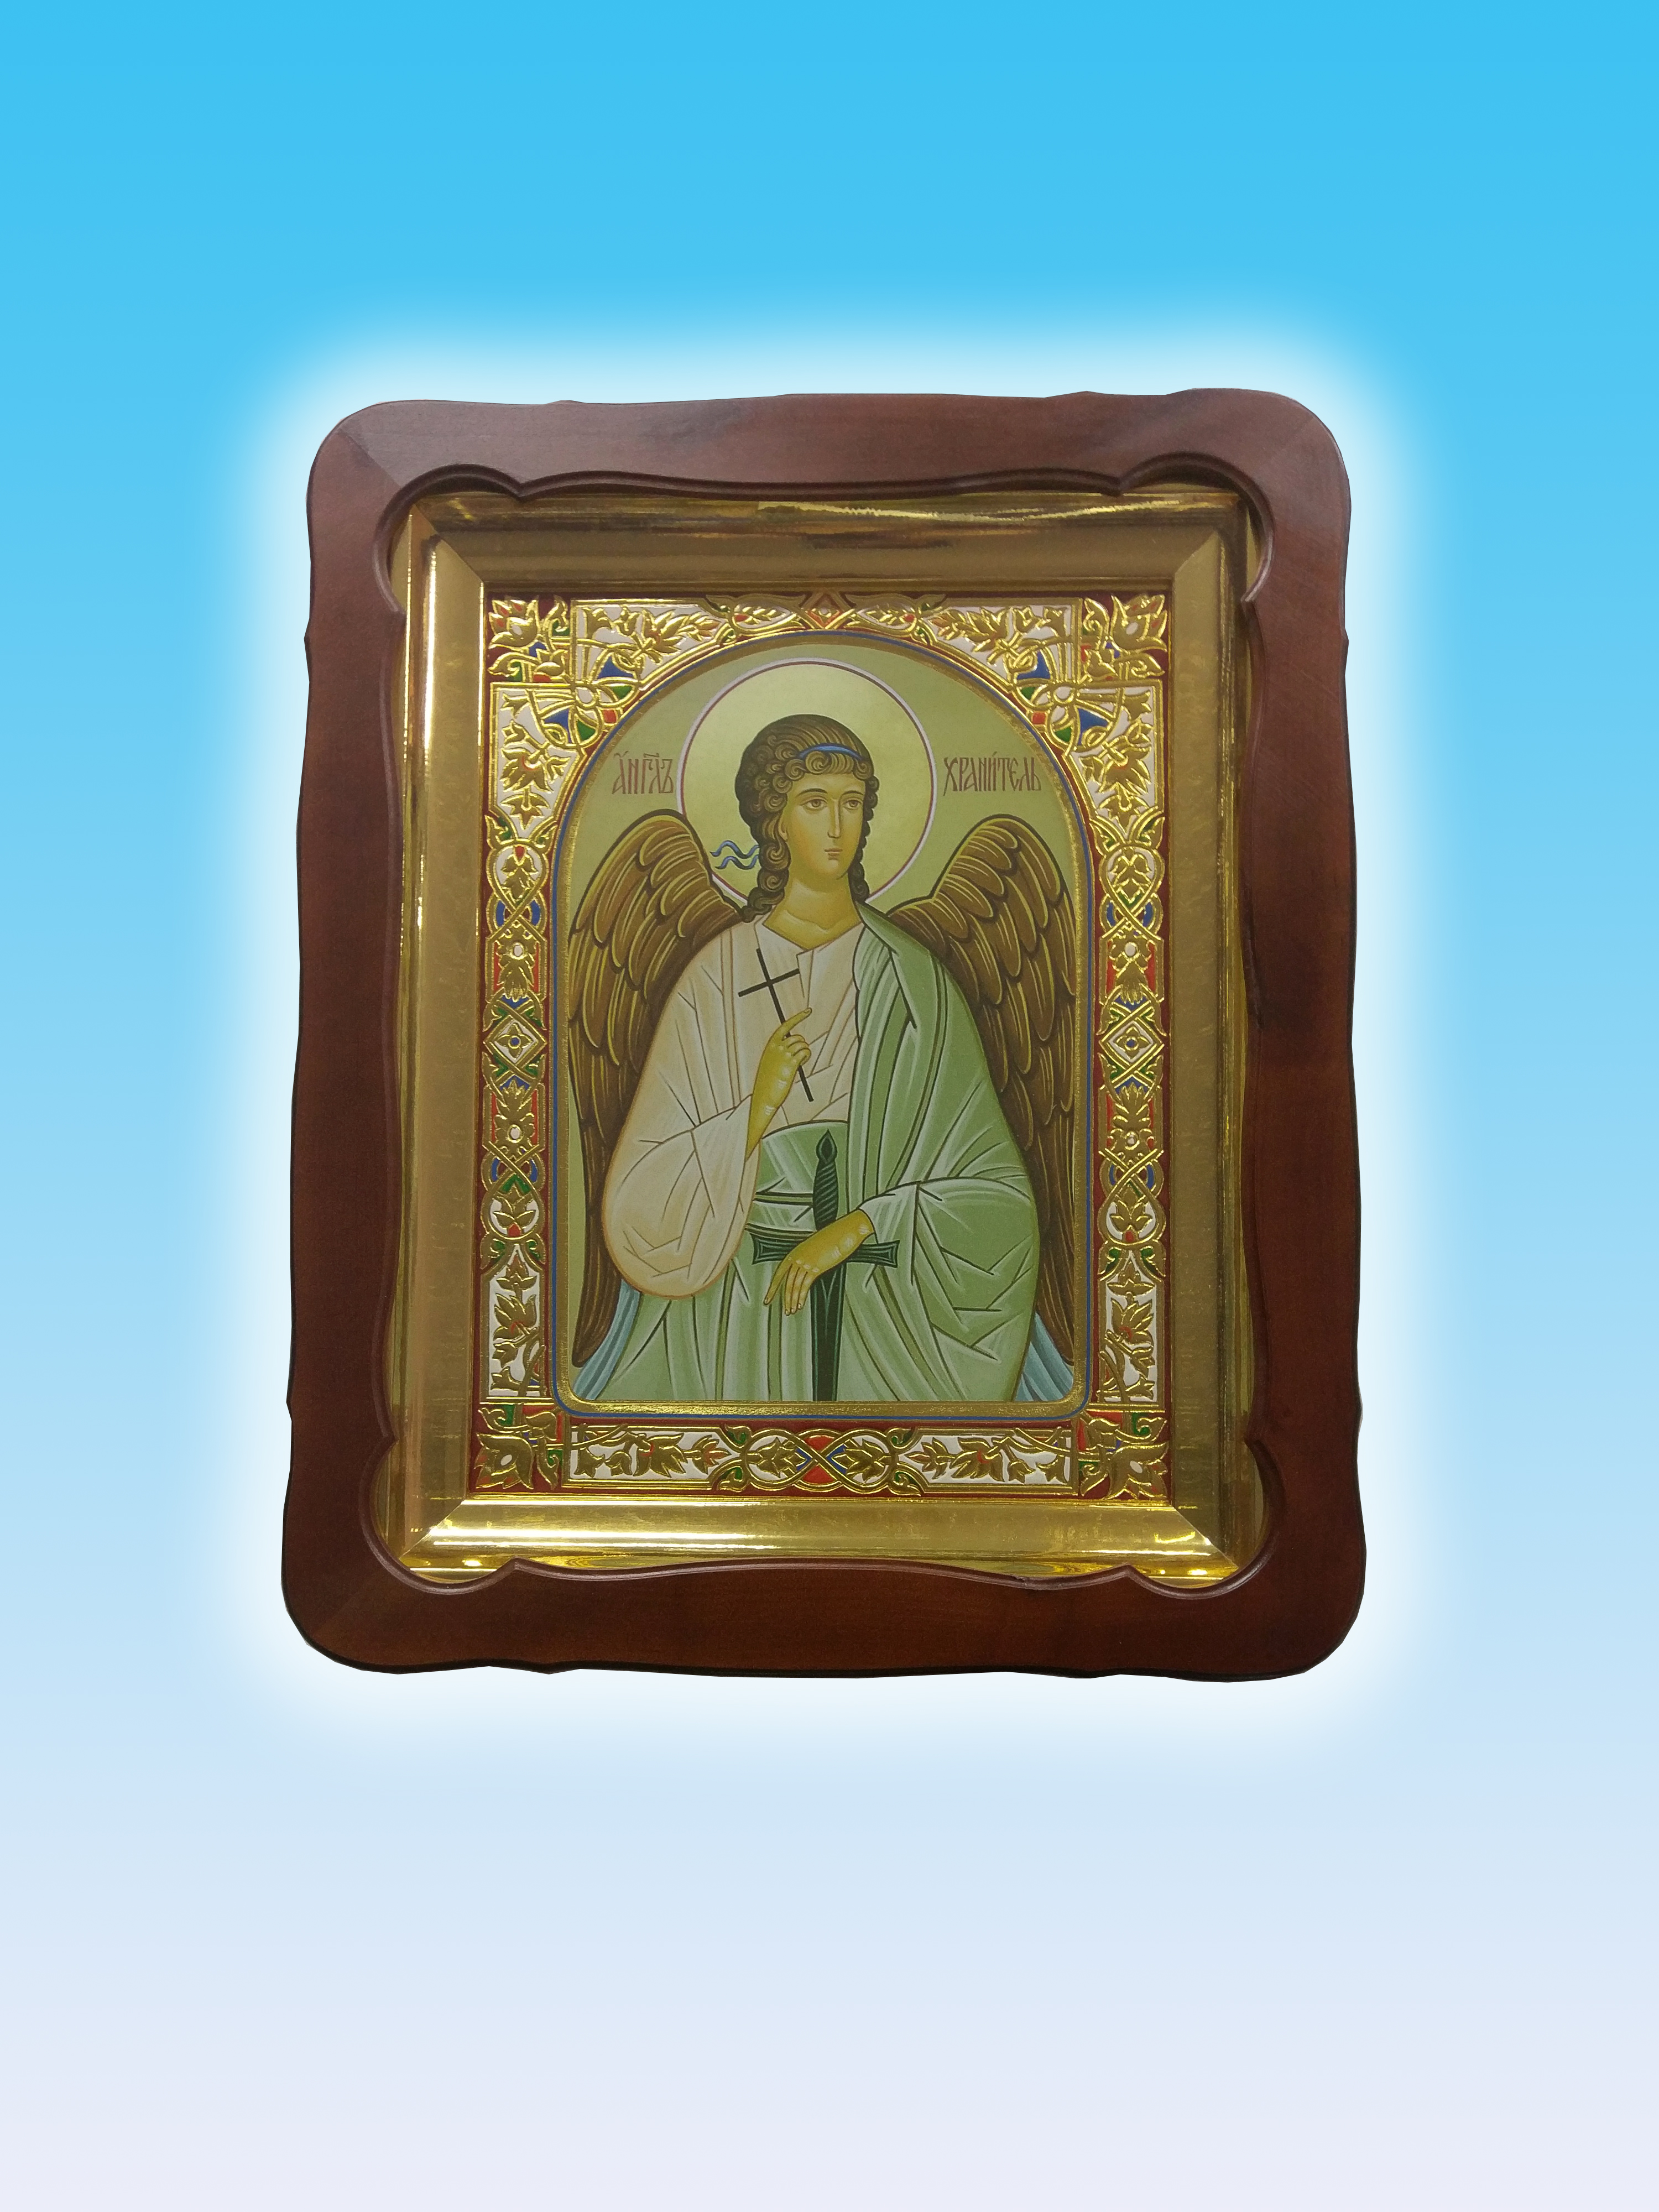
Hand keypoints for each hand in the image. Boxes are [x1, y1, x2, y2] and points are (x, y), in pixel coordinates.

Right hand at [746, 1009, 811, 1152]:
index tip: (808, 1011)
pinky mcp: (791, 1064)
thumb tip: (794, 1049)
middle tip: (799, 1057)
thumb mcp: (771, 1063)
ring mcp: (784, 1055)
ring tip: (799, 1062)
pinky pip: (805, 1052)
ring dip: (804, 1051)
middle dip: (802, 1044)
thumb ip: (780, 1054)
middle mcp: (777, 1048)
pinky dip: (806, 1056)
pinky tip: (801, 1062)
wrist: (764, 1097)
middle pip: (797, 1037)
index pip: (785, 1026)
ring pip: (802, 1044)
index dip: (798, 1017)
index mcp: (771, 1046)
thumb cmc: (767, 1083)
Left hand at [765, 1210, 873, 1315]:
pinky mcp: (816, 1267)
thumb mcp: (815, 1247)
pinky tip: (800, 1304)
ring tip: (792, 1310)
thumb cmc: (834, 1236)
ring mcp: (806, 1262)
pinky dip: (801, 1297)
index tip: (769, 1295)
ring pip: (794, 1285)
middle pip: (786, 1281)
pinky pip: (805, 1285)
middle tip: (782, 1308)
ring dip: (792, 1300)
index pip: (779, 1272)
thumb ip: (808, 1257)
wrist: (844, 1231)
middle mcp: (798, 1257)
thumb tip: (806, 1267)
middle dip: (783, 1297)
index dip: (773, 1286)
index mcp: (796, 1251)